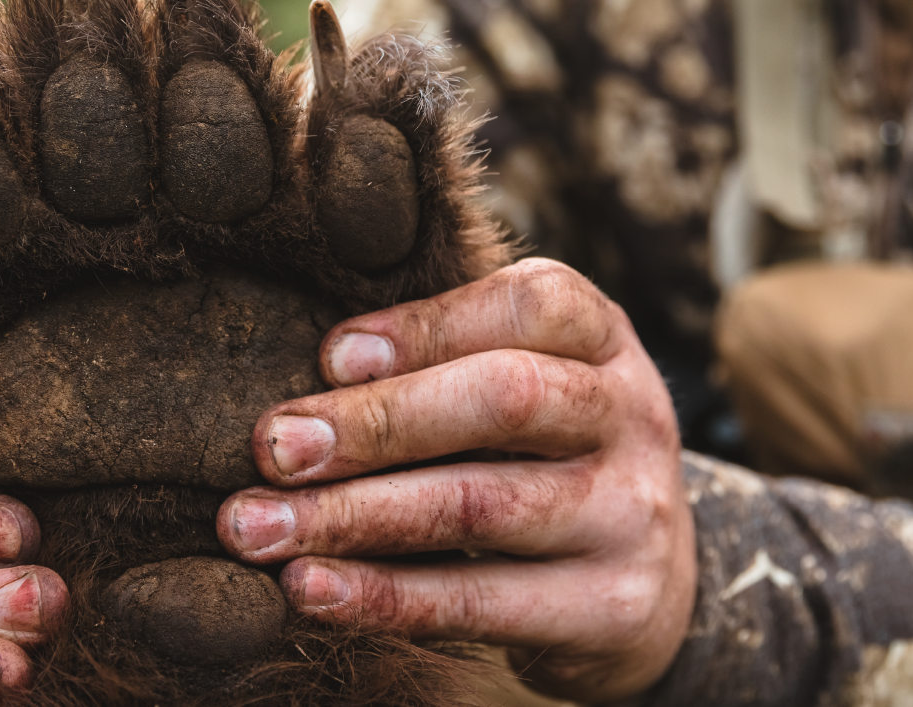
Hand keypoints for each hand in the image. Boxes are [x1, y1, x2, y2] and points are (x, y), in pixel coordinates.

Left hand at [217, 258, 695, 701]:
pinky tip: (308, 589)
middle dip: (377, 421)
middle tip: (272, 447)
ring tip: (257, 528)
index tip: (328, 356)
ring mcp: (631, 514)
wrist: (655, 590)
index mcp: (604, 340)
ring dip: (351, 517)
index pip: (529, 304)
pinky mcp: (612, 608)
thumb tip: (315, 371)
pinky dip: (382, 597)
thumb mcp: (530, 389)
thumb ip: (446, 364)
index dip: (426, 325)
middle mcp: (633, 415)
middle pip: (505, 398)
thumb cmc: (545, 462)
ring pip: (481, 505)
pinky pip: (480, 602)